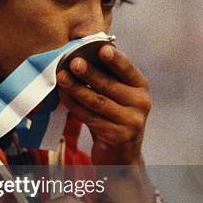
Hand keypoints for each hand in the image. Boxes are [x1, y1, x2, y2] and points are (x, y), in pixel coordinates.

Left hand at [57, 44, 150, 164]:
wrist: (120, 154)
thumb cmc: (113, 116)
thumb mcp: (116, 94)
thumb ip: (106, 75)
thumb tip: (83, 50)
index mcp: (140, 86)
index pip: (127, 69)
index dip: (115, 59)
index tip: (102, 48)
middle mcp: (141, 103)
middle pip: (109, 85)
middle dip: (89, 72)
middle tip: (73, 62)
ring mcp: (131, 121)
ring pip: (97, 102)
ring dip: (76, 88)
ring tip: (61, 77)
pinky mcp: (117, 136)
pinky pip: (90, 117)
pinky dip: (74, 105)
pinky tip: (63, 95)